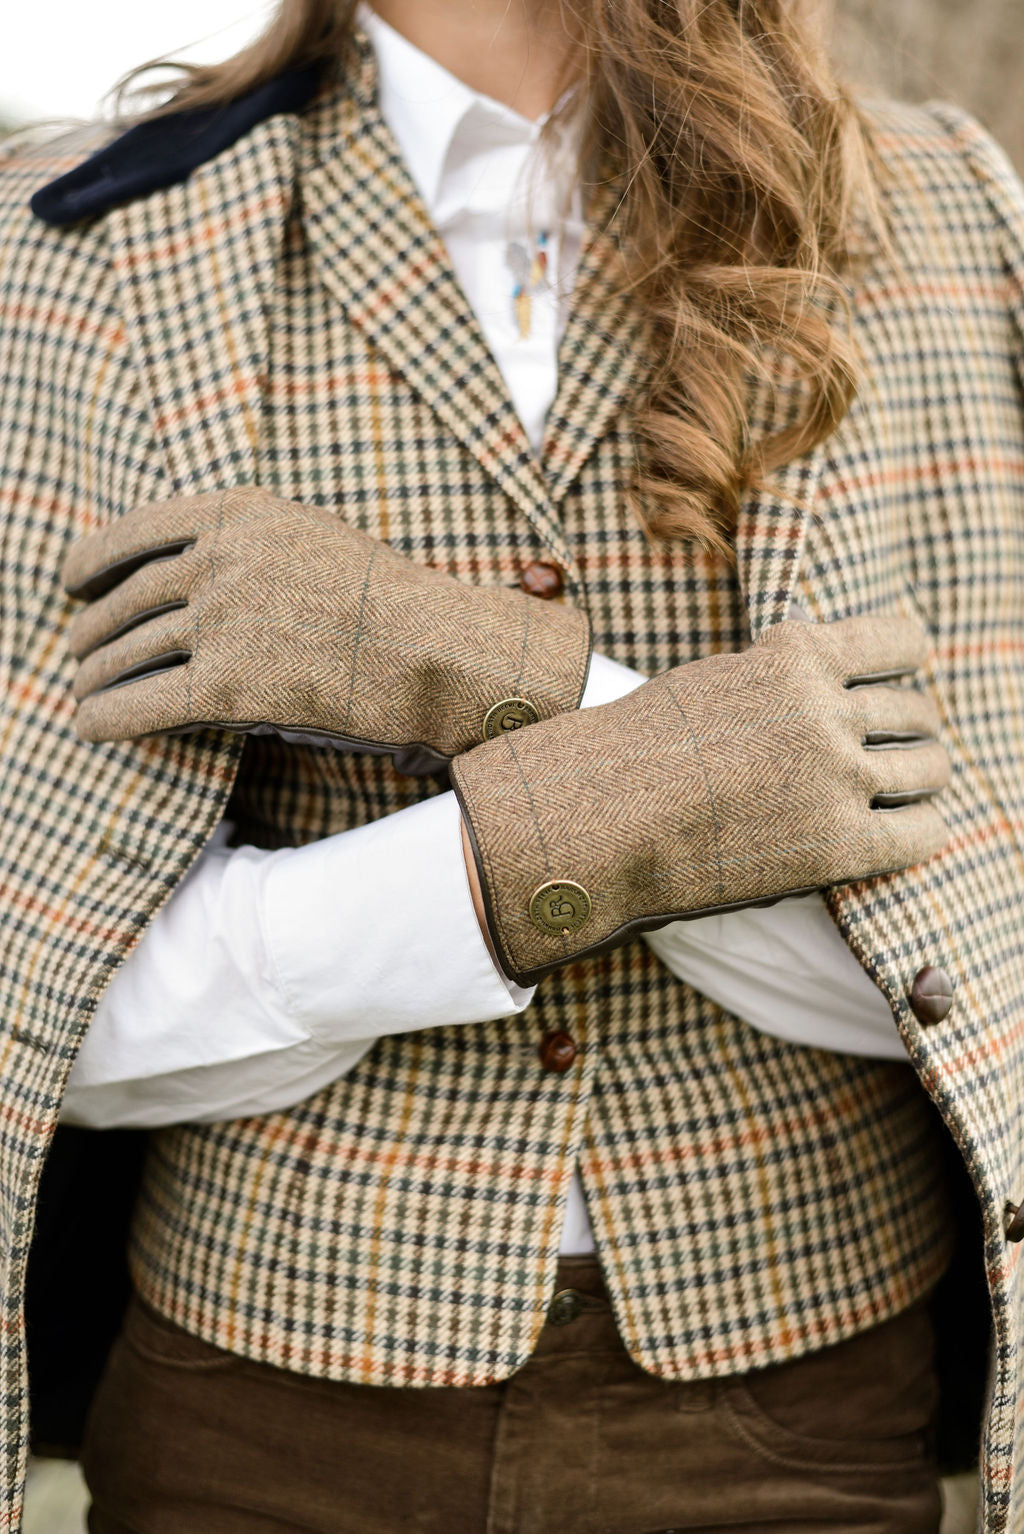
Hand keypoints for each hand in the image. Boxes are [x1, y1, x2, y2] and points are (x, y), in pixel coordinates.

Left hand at [62, 487, 591, 772]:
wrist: (439, 650)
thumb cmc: (391, 606)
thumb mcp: (313, 542)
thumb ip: (248, 548)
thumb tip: (186, 580)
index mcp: (239, 514)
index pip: (135, 533)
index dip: (92, 561)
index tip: (74, 582)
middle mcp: (220, 560)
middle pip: (124, 599)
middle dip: (91, 631)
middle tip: (81, 651)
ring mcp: (221, 620)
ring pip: (123, 653)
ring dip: (94, 678)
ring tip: (84, 693)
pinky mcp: (227, 686)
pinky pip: (140, 703)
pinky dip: (104, 716)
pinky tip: (89, 726)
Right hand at [450, 614, 951, 983]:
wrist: (599, 819)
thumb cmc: (639, 750)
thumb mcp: (714, 680)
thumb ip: (778, 674)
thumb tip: (829, 680)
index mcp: (796, 654)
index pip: (900, 641)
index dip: (905, 662)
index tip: (896, 679)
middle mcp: (825, 709)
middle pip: (916, 710)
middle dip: (912, 727)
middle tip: (896, 746)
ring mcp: (836, 776)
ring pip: (929, 766)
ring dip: (923, 775)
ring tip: (907, 788)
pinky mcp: (838, 844)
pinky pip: (922, 833)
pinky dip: (922, 829)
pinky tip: (905, 831)